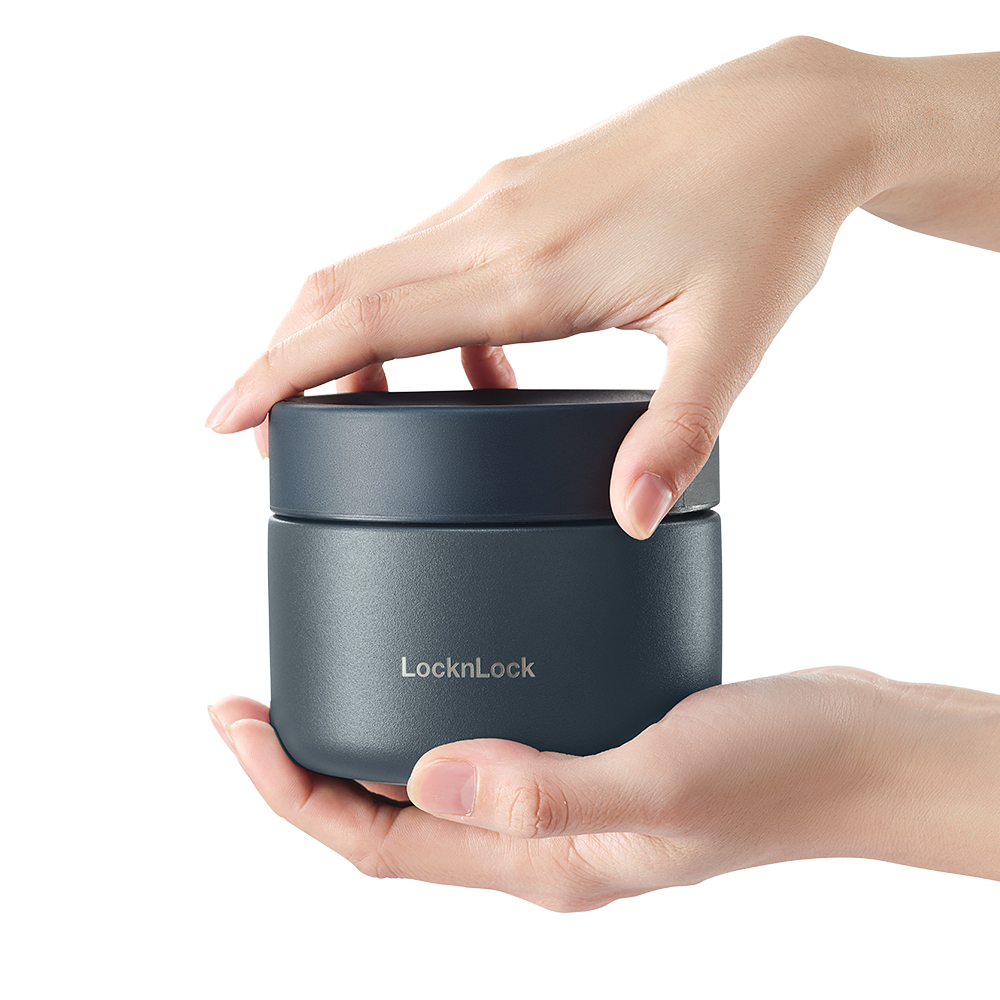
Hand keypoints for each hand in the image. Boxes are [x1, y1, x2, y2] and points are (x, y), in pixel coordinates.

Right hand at [205, 36, 998, 537]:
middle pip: (342, 289)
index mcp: (529, 267)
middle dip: (285, 361)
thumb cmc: (766, 218)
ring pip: (375, 267)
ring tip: (343, 412)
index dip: (282, 370)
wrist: (793, 121)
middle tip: (260, 434)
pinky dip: (410, 317)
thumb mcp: (728, 342)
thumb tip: (629, 518)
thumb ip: (672, 438)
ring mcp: (501, 198)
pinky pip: (429, 258)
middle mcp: (494, 222)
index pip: (365, 319)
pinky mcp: (518, 193)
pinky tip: (466, 374)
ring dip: (339, 335)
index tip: (226, 417)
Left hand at [209, 668, 999, 908]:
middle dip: (308, 767)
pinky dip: (447, 699)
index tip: (232, 719)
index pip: (378, 844)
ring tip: (327, 674)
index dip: (290, 791)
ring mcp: (565, 790)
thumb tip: (427, 775)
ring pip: (435, 776)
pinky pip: (493, 734)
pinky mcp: (594, 744)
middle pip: (389, 816)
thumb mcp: (662, 781)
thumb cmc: (779, 774)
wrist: (858, 749)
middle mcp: (539, 835)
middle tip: (257, 698)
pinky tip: (445, 649)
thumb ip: (547, 786)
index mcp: (539, 861)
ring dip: (372, 734)